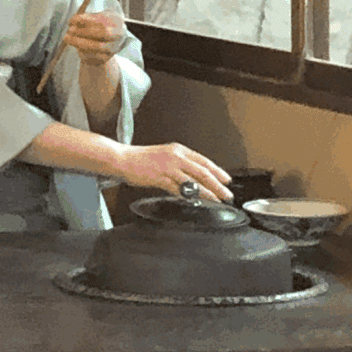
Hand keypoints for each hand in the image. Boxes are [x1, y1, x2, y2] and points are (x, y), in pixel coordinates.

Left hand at [64, 11, 124, 68]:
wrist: (111, 38)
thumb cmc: (102, 24)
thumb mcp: (96, 17)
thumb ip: (86, 18)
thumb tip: (73, 21)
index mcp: (117, 22)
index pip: (102, 21)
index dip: (86, 21)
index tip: (72, 20)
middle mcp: (118, 35)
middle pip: (103, 33)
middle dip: (84, 32)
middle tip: (70, 29)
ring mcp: (113, 48)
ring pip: (98, 46)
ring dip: (79, 42)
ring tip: (67, 37)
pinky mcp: (106, 57)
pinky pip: (93, 56)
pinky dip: (81, 50)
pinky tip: (74, 44)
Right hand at [117, 143, 232, 202]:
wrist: (123, 159)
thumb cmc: (142, 159)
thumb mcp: (165, 156)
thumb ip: (180, 165)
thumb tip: (195, 176)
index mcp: (178, 150)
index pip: (203, 161)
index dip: (217, 171)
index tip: (227, 179)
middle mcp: (175, 157)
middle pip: (202, 171)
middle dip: (217, 184)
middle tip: (227, 193)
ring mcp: (168, 167)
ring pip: (193, 181)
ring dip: (207, 192)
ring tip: (217, 200)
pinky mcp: (160, 178)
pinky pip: (178, 189)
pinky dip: (189, 196)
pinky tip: (195, 201)